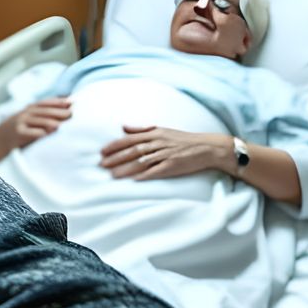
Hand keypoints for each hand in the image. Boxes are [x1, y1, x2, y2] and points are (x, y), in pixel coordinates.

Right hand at [0, 97, 71, 161]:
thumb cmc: (21, 128)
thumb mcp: (30, 117)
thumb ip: (45, 113)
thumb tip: (68, 106)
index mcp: (31, 108)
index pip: (46, 103)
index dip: (58, 102)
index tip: (71, 103)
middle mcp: (26, 113)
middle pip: (44, 111)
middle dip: (58, 112)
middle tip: (71, 114)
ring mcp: (21, 123)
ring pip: (37, 121)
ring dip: (49, 122)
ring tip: (59, 124)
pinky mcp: (17, 134)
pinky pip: (28, 133)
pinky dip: (37, 133)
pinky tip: (45, 134)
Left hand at [100, 125, 226, 180]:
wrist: (205, 147)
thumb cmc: (183, 139)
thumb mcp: (162, 130)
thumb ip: (141, 130)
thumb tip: (123, 127)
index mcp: (154, 134)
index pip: (130, 139)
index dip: (115, 146)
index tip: (102, 151)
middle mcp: (157, 143)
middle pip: (132, 151)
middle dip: (115, 158)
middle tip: (101, 165)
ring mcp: (164, 155)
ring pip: (140, 162)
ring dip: (125, 169)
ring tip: (111, 175)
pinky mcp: (172, 166)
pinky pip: (155, 172)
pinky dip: (143, 175)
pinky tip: (133, 180)